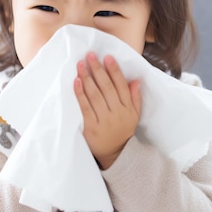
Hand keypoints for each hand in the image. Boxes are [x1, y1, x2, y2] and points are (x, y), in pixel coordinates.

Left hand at [74, 52, 141, 168]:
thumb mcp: (134, 115)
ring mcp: (104, 121)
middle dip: (98, 70)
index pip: (121, 86)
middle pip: (106, 88)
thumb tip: (136, 80)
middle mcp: (117, 113)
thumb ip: (135, 97)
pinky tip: (76, 81)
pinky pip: (85, 107)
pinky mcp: (91, 127)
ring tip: (81, 64)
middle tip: (90, 55)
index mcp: (127, 109)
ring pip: (95, 95)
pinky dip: (80, 93)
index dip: (114, 70)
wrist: (115, 155)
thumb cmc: (123, 131)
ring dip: (87, 78)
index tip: (107, 57)